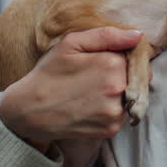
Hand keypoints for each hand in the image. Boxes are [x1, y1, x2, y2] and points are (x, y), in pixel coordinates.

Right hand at [0, 27, 142, 152]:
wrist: (29, 110)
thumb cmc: (49, 73)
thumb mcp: (71, 43)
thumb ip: (107, 36)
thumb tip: (138, 36)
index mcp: (112, 64)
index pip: (133, 56)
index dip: (119, 56)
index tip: (100, 61)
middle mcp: (118, 90)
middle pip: (135, 77)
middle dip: (120, 74)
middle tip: (94, 76)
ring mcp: (115, 113)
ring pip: (130, 96)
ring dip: (118, 92)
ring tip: (91, 91)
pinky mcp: (111, 130)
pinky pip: (122, 114)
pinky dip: (111, 109)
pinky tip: (91, 105)